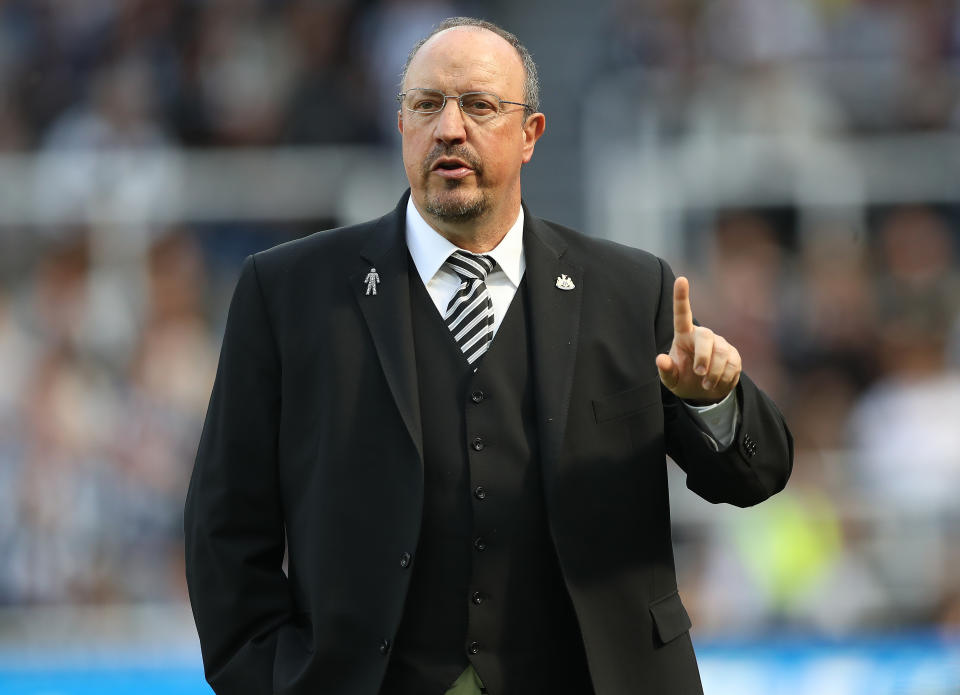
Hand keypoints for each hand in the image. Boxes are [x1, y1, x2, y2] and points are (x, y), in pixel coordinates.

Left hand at [656, 277, 740, 404]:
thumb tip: (660, 359)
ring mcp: (720, 343)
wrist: (704, 392)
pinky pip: (733, 364)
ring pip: (721, 353)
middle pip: (706, 336)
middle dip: (704, 356)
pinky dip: (724, 378)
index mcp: (683, 336)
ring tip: (706, 385)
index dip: (681, 297)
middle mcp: (702, 335)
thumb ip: (666, 370)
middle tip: (699, 373)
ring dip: (714, 373)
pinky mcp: (733, 354)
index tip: (681, 279)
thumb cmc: (683, 379)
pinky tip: (717, 384)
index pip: (682, 314)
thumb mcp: (671, 379)